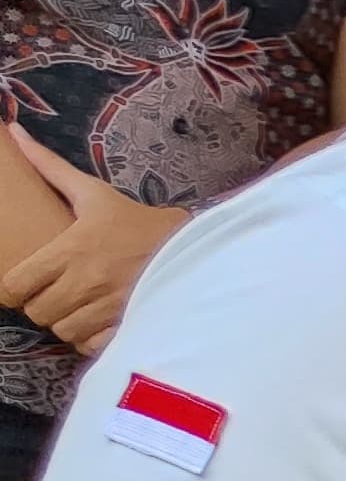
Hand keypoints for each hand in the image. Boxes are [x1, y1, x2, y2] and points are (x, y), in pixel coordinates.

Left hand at [0, 127, 182, 350]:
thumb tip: (14, 134)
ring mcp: (108, 309)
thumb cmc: (138, 222)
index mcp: (71, 251)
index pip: (16, 285)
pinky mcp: (128, 327)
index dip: (12, 289)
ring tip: (76, 309)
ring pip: (63, 331)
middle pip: (37, 312)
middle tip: (52, 295)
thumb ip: (50, 168)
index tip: (21, 284)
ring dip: (66, 323)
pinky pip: (91, 346)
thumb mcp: (94, 193)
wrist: (194, 247)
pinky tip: (98, 324)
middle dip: (40, 306)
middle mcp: (85, 283)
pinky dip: (90, 339)